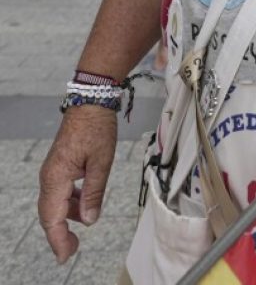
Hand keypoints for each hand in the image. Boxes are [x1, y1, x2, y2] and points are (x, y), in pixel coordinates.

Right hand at [38, 107, 117, 262]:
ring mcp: (52, 171)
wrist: (90, 102)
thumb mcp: (101, 161)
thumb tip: (89, 220)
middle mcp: (49, 177)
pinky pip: (59, 191)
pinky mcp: (59, 166)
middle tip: (73, 250)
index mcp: (56, 178)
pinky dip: (69, 202)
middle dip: (60, 234)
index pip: (52, 218)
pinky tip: (83, 204)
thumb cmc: (97, 128)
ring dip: (66, 217)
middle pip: (49, 214)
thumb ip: (94, 192)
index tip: (66, 256)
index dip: (58, 240)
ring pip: (54, 203)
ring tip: (83, 226)